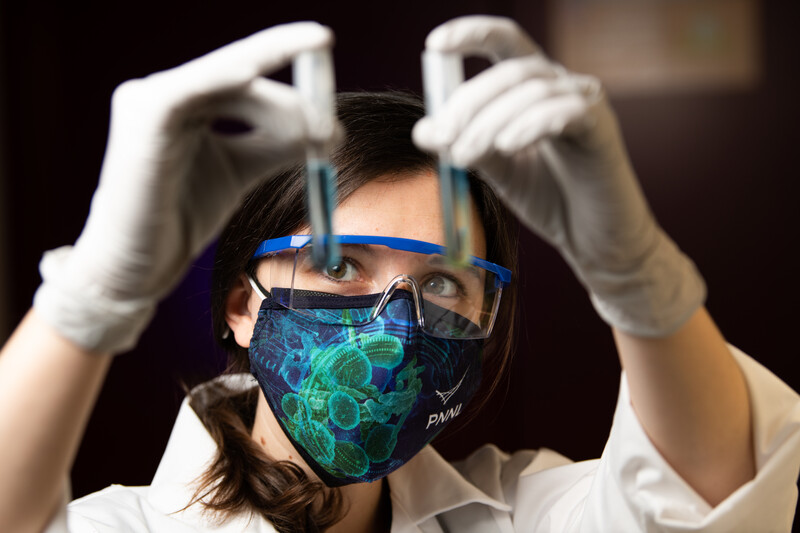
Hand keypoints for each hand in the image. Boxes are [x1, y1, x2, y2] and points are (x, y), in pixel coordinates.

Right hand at [34, 22, 336, 352]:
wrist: (140, 265)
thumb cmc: (183, 217)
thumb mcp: (244, 171)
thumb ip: (281, 146)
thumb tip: (332, 129)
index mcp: (188, 101)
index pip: (243, 71)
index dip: (283, 53)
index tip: (324, 43)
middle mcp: (166, 92)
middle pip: (240, 72)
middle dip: (292, 92)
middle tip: (331, 120)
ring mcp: (150, 100)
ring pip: (227, 79)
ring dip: (277, 102)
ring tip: (316, 131)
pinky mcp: (143, 118)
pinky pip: (189, 91)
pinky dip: (224, 79)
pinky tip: (252, 74)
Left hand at [413, 16, 704, 336]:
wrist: (594, 240)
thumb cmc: (549, 198)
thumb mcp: (496, 170)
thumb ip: (464, 146)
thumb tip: (423, 131)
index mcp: (533, 88)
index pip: (504, 42)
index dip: (471, 33)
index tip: (435, 45)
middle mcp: (561, 85)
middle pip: (510, 70)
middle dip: (470, 102)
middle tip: (444, 137)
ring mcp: (585, 103)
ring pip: (532, 91)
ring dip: (490, 121)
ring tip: (466, 155)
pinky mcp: (602, 128)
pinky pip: (565, 112)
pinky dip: (529, 125)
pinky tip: (507, 145)